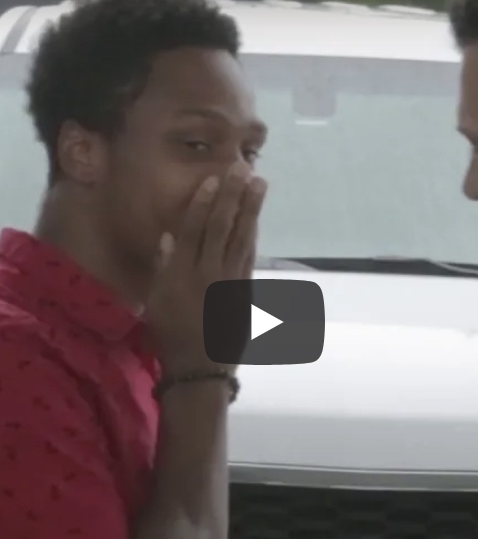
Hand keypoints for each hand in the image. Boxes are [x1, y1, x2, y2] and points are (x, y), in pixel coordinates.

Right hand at [146, 164, 267, 377]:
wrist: (200, 368)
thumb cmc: (172, 334)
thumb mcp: (157, 301)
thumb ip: (164, 267)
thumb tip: (169, 235)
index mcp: (182, 273)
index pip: (194, 229)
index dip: (204, 202)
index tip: (214, 178)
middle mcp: (208, 272)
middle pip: (222, 227)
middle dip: (232, 196)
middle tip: (243, 169)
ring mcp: (230, 281)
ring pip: (241, 237)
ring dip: (251, 209)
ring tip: (259, 185)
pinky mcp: (246, 291)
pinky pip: (250, 257)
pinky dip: (253, 236)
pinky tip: (257, 219)